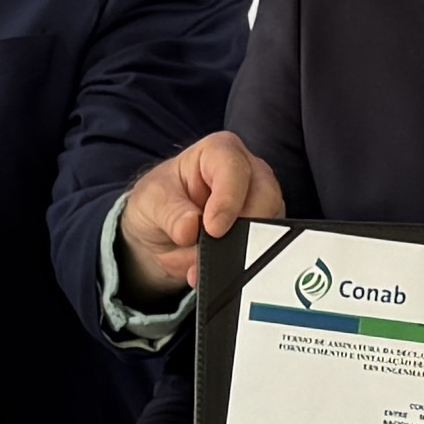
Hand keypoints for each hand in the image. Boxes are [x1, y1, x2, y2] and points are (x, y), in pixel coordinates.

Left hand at [117, 133, 284, 298]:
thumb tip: (190, 228)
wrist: (161, 233)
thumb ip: (170, 213)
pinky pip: (266, 249)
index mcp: (219, 152)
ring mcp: (260, 202)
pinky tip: (218, 272)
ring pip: (272, 225)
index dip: (227, 200)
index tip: (213, 229)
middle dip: (243, 228)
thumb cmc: (159, 202)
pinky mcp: (265, 231)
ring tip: (204, 266)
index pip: (234, 169)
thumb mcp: (151, 202)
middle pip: (265, 195)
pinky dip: (244, 264)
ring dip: (242, 252)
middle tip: (214, 251)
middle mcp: (248, 172)